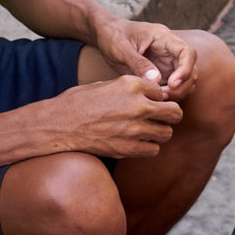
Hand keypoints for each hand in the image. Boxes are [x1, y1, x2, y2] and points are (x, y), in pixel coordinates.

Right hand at [55, 75, 183, 158]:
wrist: (60, 124)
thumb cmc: (80, 101)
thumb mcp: (108, 84)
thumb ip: (132, 88)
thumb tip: (152, 95)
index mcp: (132, 85)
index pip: (162, 92)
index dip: (155, 98)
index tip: (147, 102)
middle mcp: (138, 105)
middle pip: (175, 112)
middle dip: (170, 115)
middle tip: (161, 118)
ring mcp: (134, 128)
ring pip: (166, 133)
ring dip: (159, 132)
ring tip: (146, 131)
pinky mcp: (128, 148)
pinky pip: (153, 150)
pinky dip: (148, 147)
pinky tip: (137, 142)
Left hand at [93, 18, 198, 101]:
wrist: (106, 35)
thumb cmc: (113, 36)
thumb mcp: (121, 48)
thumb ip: (138, 63)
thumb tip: (156, 80)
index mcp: (164, 37)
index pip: (187, 52)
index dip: (185, 69)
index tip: (171, 83)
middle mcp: (170, 50)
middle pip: (191, 69)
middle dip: (182, 86)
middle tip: (162, 95)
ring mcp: (167, 62)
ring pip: (184, 81)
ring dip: (177, 92)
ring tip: (157, 98)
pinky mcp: (161, 73)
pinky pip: (172, 87)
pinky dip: (168, 95)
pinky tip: (154, 99)